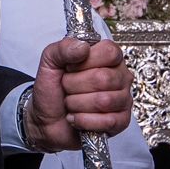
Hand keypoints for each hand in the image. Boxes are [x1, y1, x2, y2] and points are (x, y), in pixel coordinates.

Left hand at [26, 36, 132, 150]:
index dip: (84, 62)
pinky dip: (83, 120)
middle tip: (66, 87)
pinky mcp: (121, 121)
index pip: (109, 52)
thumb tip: (83, 47)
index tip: (70, 67)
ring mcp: (123, 99)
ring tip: (71, 103)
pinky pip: (107, 121)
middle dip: (74, 85)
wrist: (46, 119)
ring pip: (104, 101)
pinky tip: (76, 117)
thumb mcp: (50, 61)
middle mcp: (120, 76)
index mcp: (107, 57)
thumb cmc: (52, 89)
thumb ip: (63, 48)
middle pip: (104, 78)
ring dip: (77, 104)